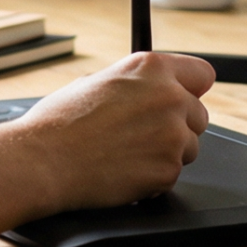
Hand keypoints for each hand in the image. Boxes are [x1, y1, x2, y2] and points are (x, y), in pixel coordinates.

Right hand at [4, 51, 214, 210]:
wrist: (44, 161)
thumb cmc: (60, 122)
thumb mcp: (96, 82)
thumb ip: (134, 84)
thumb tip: (148, 91)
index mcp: (151, 68)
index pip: (202, 74)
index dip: (191, 88)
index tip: (186, 97)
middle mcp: (169, 97)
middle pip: (199, 115)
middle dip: (178, 126)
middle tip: (143, 135)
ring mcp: (172, 135)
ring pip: (189, 147)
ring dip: (166, 153)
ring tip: (127, 153)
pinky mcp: (168, 170)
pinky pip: (171, 174)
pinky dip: (153, 177)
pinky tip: (124, 171)